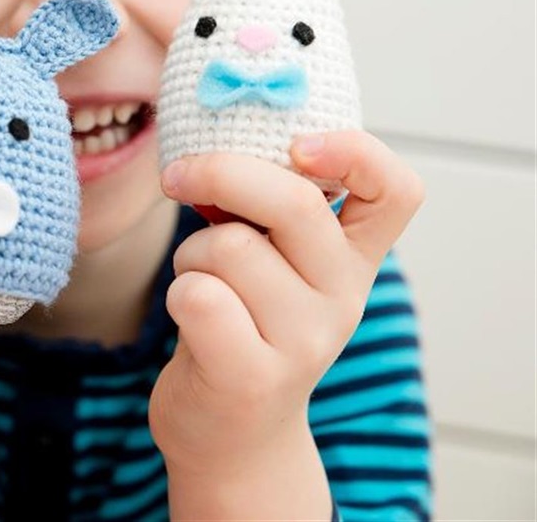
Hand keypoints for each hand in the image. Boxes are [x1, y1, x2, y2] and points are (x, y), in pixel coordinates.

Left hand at [148, 130, 423, 504]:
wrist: (231, 433)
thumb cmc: (241, 324)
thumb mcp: (273, 263)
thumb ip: (267, 209)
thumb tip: (217, 139)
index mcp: (352, 259)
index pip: (395, 191)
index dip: (354, 152)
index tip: (297, 145)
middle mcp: (341, 298)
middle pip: (293, 203)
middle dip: (219, 172)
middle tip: (177, 177)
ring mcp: (303, 341)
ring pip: (228, 245)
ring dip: (191, 252)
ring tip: (201, 283)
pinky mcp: (252, 376)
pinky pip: (198, 295)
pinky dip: (178, 292)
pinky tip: (191, 317)